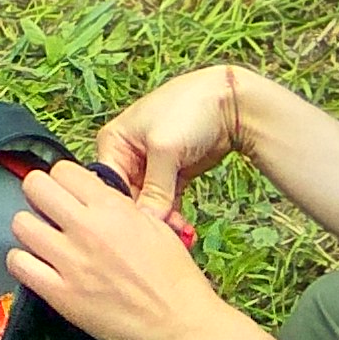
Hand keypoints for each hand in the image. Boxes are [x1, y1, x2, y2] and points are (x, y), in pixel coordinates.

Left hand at [3, 156, 235, 339]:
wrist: (179, 324)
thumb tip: (92, 194)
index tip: (68, 194)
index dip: (64, 180)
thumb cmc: (174, 275)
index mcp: (110, 207)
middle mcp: (85, 228)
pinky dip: (22, 261)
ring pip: (21, 223)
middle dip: (40, 195)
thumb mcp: (153, 223)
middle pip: (34, 186)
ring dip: (30, 228)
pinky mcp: (60, 294)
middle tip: (50, 211)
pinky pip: (18, 264)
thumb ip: (117, 204)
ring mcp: (70, 261)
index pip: (62, 170)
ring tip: (42, 240)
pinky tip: (36, 266)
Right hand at [93, 64, 249, 226]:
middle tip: (165, 236)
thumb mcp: (165, 150)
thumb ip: (154, 190)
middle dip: (146, 218)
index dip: (122, 209)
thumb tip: (146, 226)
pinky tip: (184, 229)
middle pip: (129, 198)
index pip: (108, 184)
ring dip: (162, 221)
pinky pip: (166, 203)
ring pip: (148, 204)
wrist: (229, 103)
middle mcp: (128, 156)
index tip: (137, 232)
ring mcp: (150, 168)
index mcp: (114, 142)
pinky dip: (174, 217)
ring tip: (180, 233)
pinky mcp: (171, 176)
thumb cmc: (188, 111)